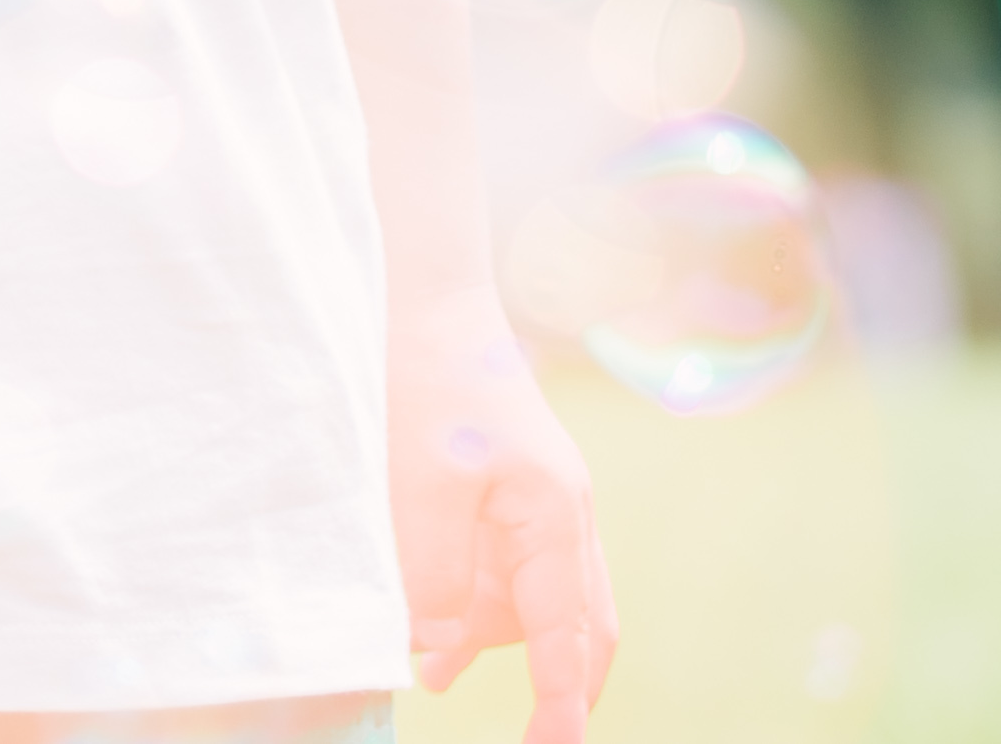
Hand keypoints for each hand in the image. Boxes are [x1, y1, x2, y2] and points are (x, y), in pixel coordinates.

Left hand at [391, 316, 617, 743]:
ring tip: (425, 670)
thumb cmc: (426, 384)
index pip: (569, 637)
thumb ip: (435, 576)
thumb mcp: (419, 488)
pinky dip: (478, 603)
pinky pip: (510, 566)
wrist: (427, 300)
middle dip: (560, 687)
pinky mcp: (512, 490)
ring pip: (537, 600)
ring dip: (493, 640)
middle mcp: (564, 518)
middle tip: (535, 738)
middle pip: (581, 628)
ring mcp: (543, 503)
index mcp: (554, 521)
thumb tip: (436, 651)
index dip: (561, 702)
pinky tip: (429, 624)